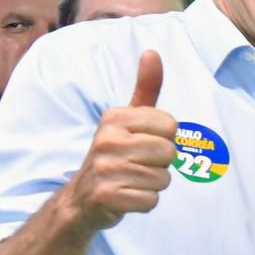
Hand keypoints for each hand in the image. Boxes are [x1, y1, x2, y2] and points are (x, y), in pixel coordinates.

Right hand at [67, 51, 177, 231]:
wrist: (83, 198)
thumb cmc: (116, 154)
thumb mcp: (128, 119)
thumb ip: (146, 89)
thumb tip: (152, 52)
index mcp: (115, 118)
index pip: (171, 125)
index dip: (165, 138)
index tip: (143, 143)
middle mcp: (107, 140)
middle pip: (170, 152)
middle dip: (161, 164)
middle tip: (137, 165)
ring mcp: (105, 169)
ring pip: (163, 178)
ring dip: (153, 184)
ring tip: (131, 180)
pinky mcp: (107, 197)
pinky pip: (152, 200)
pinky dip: (144, 202)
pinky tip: (127, 197)